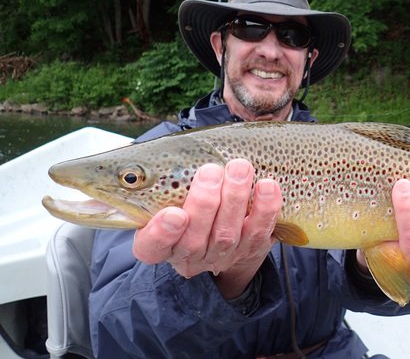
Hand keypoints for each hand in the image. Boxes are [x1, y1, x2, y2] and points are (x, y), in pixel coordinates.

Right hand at [132, 159, 282, 297]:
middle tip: (210, 171)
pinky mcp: (251, 248)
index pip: (152, 248)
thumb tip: (130, 165)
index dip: (161, 234)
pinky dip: (265, 209)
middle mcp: (189, 255)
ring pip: (227, 234)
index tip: (173, 213)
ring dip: (235, 198)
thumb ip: (152, 182)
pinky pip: (259, 231)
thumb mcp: (163, 195)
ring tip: (240, 167)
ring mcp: (222, 255)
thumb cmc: (186, 200)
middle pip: (194, 240)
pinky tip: (268, 185)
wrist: (222, 227)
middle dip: (205, 203)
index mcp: (160, 243)